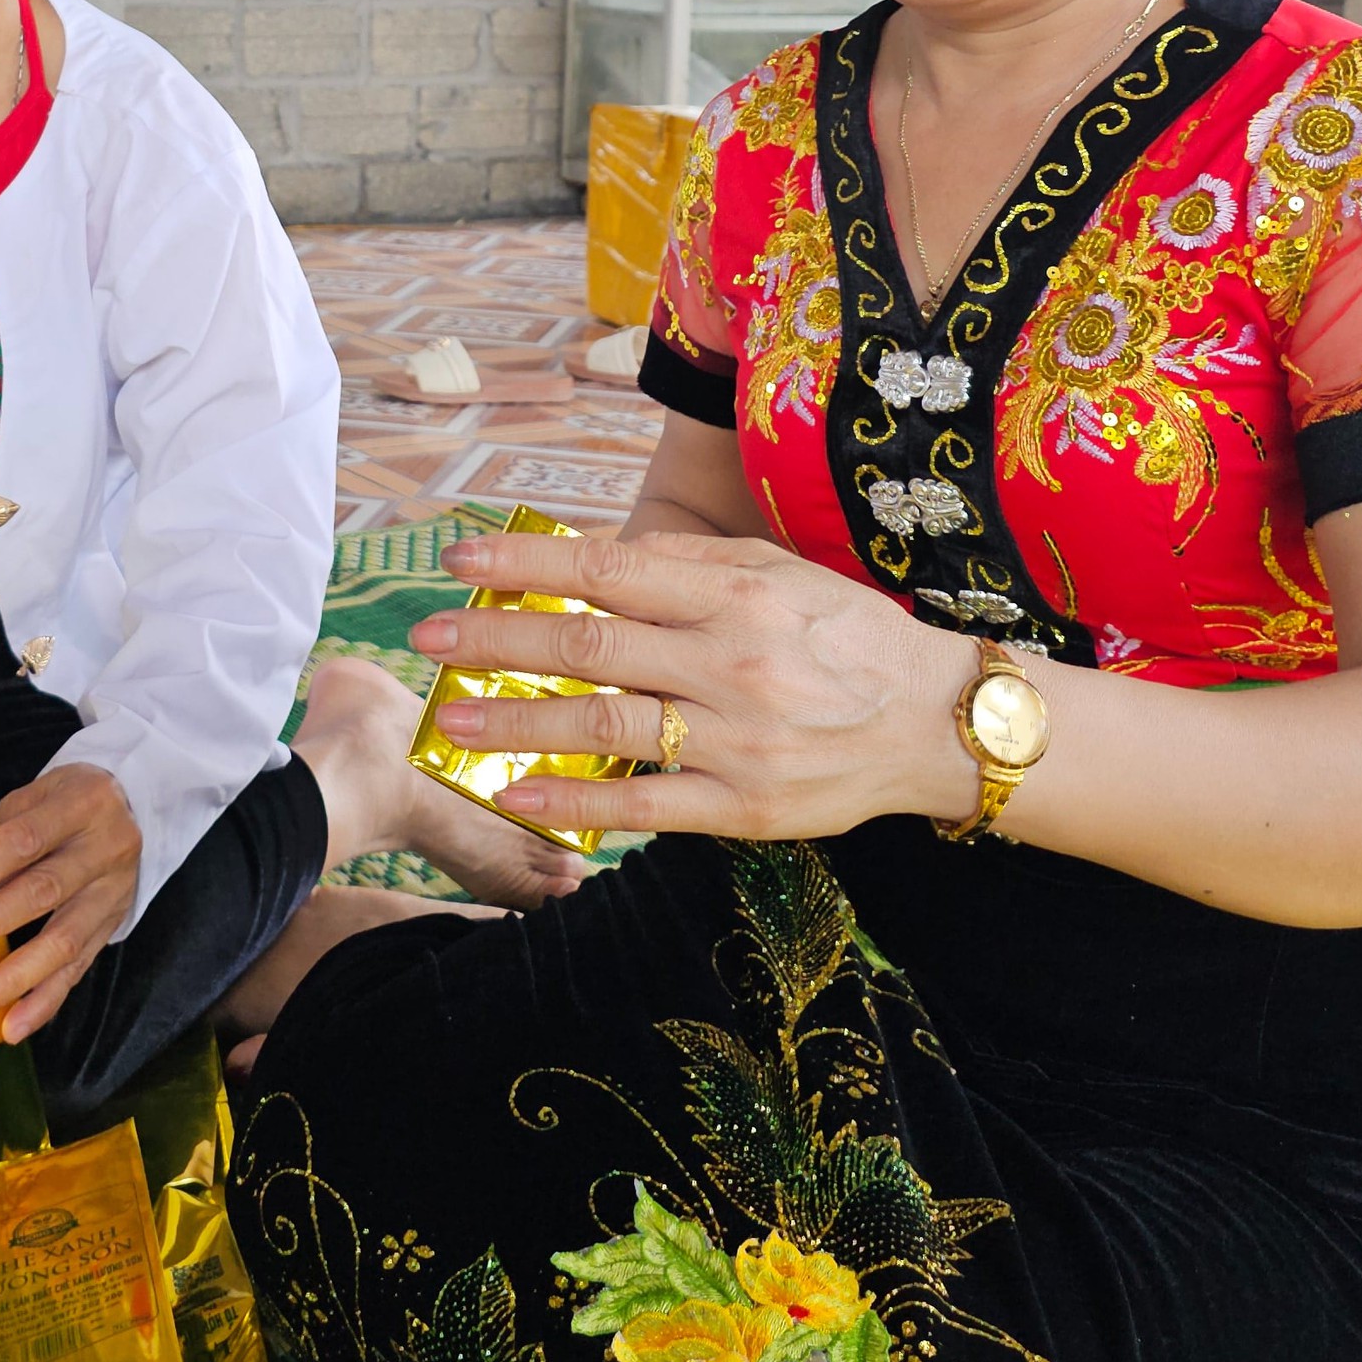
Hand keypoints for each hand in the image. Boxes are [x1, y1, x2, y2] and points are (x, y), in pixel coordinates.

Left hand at [0, 763, 141, 1042]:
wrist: (135, 807)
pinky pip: (78, 969)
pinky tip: (12, 1026)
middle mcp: (104, 849)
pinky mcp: (111, 927)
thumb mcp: (36, 795)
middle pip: (45, 891)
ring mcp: (112, 893)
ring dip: (15, 976)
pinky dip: (44, 1001)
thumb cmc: (66, 801)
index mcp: (82, 805)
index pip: (27, 839)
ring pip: (65, 940)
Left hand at [417, 525, 978, 842]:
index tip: (458, 563)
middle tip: (427, 641)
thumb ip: (686, 567)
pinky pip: (645, 804)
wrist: (934, 723)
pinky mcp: (744, 807)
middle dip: (496, 642)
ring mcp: (735, 740)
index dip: (524, 566)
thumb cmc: (844, 637)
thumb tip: (591, 554)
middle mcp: (730, 662)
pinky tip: (518, 792)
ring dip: (515, 723)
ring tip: (449, 720)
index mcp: (734, 594)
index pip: (607, 571)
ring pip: (605, 727)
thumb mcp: (775, 573)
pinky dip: (576, 800)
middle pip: (589, 646)